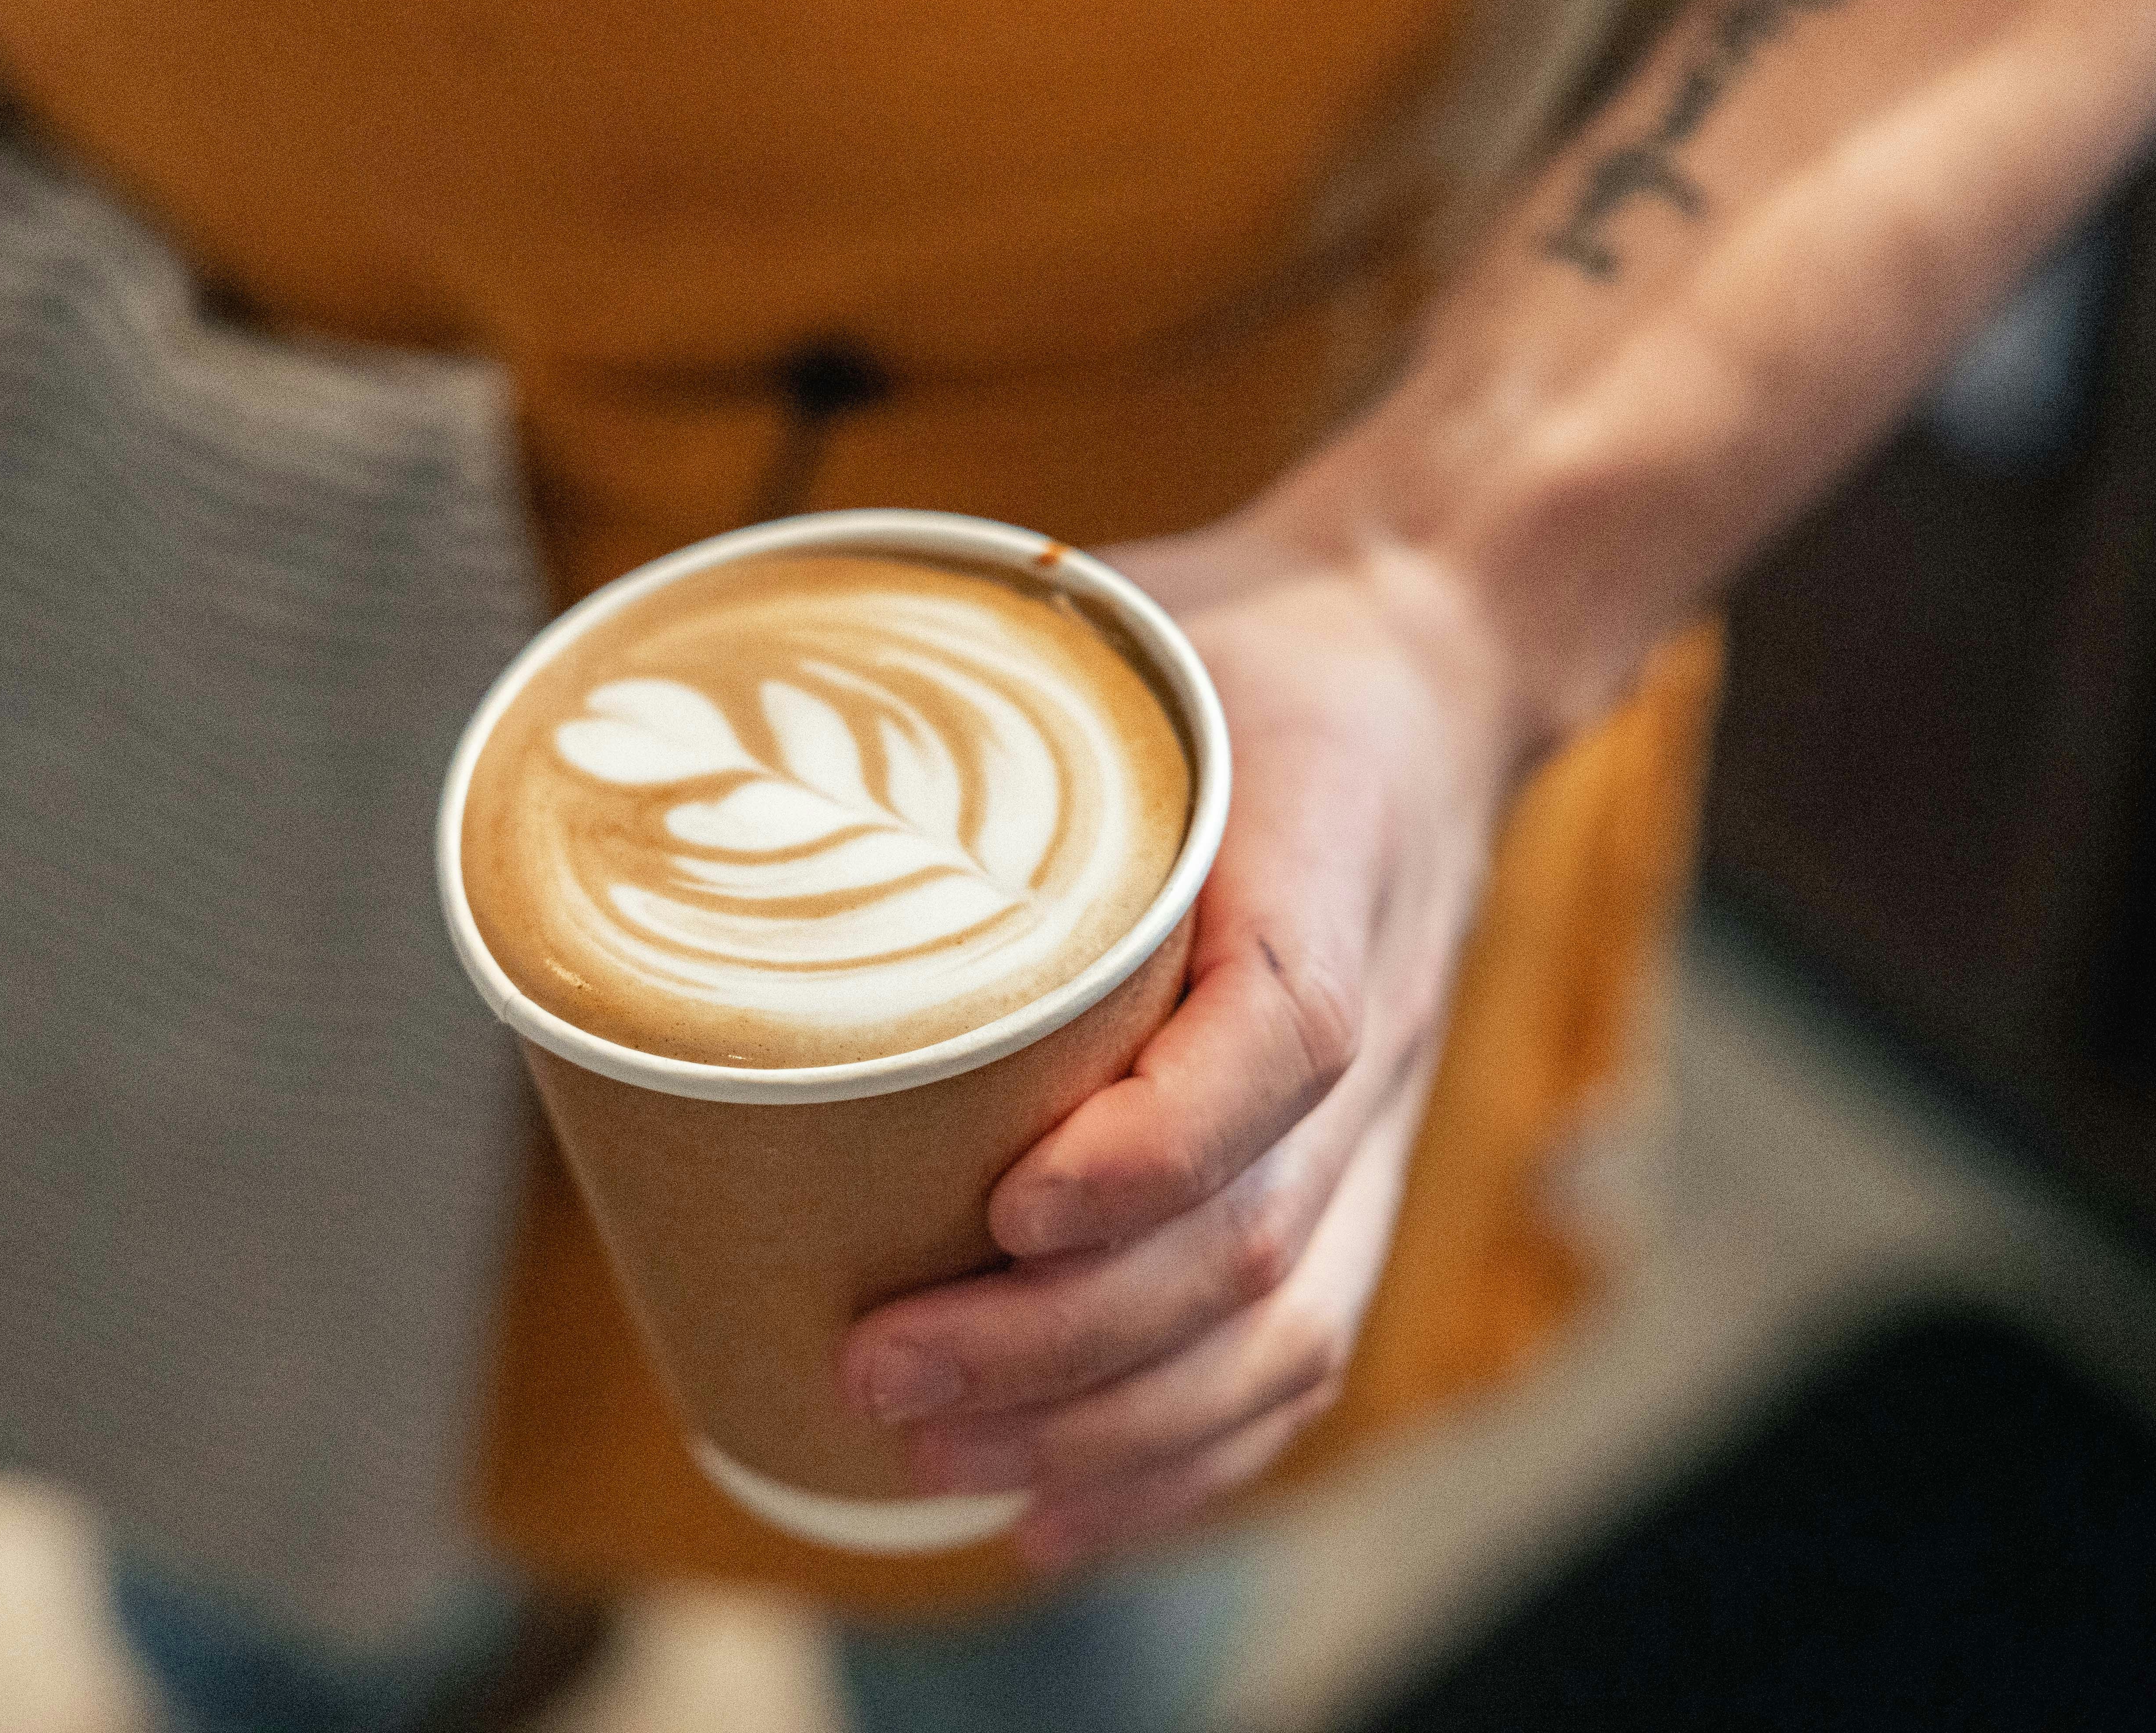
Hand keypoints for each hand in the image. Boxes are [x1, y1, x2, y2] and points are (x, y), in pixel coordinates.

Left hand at [834, 514, 1525, 1571]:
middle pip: (1257, 1235)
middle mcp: (1375, 1024)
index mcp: (1322, 868)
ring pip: (1286, 1326)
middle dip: (1064, 1339)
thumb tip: (732, 742)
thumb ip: (977, 698)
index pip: (1283, 1035)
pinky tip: (1065, 1520)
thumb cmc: (1239, 659)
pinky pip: (1305, 1352)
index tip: (1005, 1208)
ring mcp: (1378, 1123)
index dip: (1153, 1145)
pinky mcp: (1358, 1177)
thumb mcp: (1135, 635)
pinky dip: (1189, 1460)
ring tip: (941, 1463)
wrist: (1422, 661)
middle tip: (877, 1368)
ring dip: (1111, 1426)